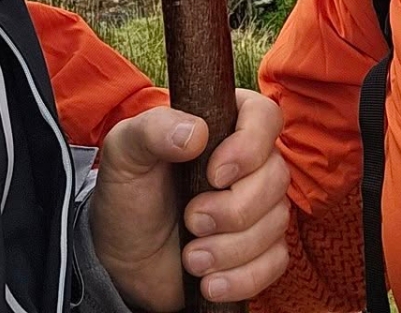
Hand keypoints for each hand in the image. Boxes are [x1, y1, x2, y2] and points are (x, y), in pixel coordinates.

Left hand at [89, 87, 290, 308]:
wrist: (124, 257)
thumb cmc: (128, 194)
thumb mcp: (125, 153)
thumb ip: (152, 130)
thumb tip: (196, 132)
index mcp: (223, 124)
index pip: (265, 116)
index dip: (249, 146)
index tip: (214, 175)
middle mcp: (250, 162)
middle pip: (276, 177)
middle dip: (234, 209)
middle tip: (191, 220)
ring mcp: (260, 207)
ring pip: (276, 223)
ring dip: (231, 248)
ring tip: (191, 258)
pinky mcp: (262, 249)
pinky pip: (275, 262)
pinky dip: (242, 277)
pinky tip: (209, 283)